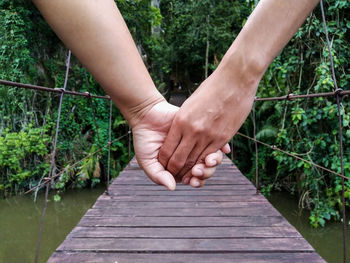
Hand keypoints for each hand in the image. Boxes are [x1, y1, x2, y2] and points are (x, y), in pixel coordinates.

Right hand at [132, 101, 223, 189]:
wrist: (147, 115)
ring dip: (213, 162)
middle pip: (205, 170)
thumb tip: (173, 188)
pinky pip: (215, 140)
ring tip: (208, 161)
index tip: (193, 180)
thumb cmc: (144, 139)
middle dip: (205, 173)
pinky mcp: (201, 132)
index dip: (196, 182)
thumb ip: (158, 175)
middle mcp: (190, 157)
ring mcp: (196, 144)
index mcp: (179, 167)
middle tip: (198, 170)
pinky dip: (220, 147)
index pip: (193, 179)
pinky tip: (219, 150)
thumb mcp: (147, 161)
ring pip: (212, 157)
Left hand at [158, 63, 258, 183]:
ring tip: (188, 175)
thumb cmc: (211, 89)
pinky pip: (210, 156)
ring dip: (191, 171)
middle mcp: (193, 130)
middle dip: (175, 170)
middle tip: (174, 175)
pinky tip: (202, 167)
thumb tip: (179, 132)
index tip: (164, 165)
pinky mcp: (223, 137)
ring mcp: (209, 135)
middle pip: (180, 159)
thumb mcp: (190, 104)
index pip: (167, 149)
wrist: (234, 80)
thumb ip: (184, 120)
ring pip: (196, 161)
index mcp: (181, 121)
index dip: (165, 160)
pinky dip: (205, 164)